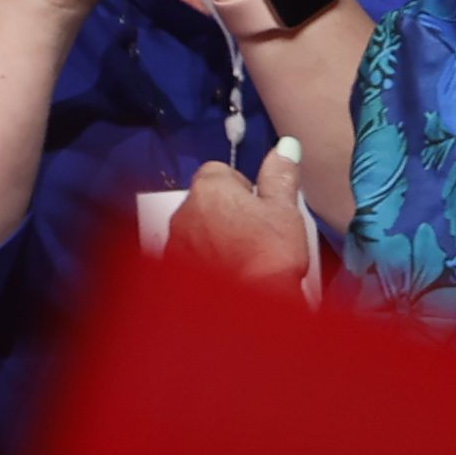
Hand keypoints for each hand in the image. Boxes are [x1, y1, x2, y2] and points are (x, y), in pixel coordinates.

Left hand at [167, 138, 312, 292]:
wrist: (246, 309)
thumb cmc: (269, 256)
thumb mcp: (285, 211)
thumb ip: (281, 176)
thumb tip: (285, 146)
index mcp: (209, 188)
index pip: (219, 171)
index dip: (242, 186)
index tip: (259, 207)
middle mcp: (183, 211)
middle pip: (205, 200)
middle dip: (225, 211)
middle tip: (254, 233)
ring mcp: (174, 241)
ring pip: (195, 228)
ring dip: (212, 236)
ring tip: (242, 257)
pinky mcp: (169, 268)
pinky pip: (187, 255)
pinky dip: (202, 260)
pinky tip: (225, 273)